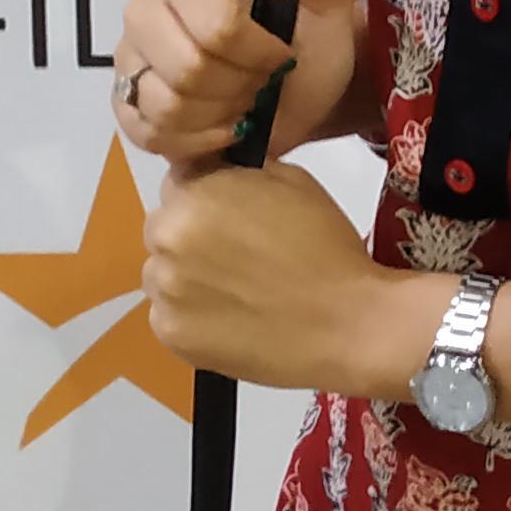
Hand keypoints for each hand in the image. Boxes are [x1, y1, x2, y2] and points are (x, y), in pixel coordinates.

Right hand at [110, 0, 363, 162]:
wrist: (300, 86)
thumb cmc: (309, 36)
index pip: (216, 27)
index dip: (258, 54)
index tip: (280, 56)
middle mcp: (145, 14)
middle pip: (187, 69)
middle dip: (239, 86)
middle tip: (261, 82)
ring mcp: (130, 63)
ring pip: (168, 108)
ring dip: (221, 115)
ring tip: (244, 102)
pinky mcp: (128, 109)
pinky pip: (151, 137)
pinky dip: (199, 142)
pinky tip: (224, 128)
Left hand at [140, 159, 447, 397]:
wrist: (346, 324)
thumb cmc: (326, 247)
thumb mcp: (289, 180)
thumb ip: (238, 172)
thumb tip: (217, 174)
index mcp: (191, 198)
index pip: (177, 183)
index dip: (206, 196)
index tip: (232, 215)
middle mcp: (165, 244)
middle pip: (164, 230)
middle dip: (192, 236)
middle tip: (237, 256)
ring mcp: (164, 295)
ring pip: (164, 275)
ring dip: (188, 276)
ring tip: (237, 292)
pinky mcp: (173, 338)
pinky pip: (169, 316)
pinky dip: (191, 316)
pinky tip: (232, 318)